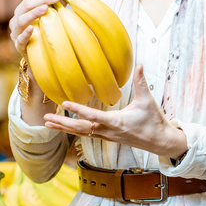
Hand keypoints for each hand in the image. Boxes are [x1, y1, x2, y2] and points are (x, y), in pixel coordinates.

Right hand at [9, 0, 61, 58]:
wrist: (38, 56)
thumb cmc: (44, 34)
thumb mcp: (48, 18)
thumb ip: (54, 7)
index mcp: (23, 10)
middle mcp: (17, 19)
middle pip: (26, 5)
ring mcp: (16, 32)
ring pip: (21, 20)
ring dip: (33, 13)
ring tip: (45, 8)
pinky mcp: (18, 45)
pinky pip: (20, 39)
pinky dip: (25, 33)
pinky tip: (31, 28)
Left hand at [42, 65, 188, 159]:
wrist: (159, 141)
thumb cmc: (154, 121)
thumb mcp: (148, 100)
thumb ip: (141, 82)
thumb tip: (139, 65)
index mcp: (117, 122)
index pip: (93, 116)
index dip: (79, 109)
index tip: (65, 103)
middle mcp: (109, 131)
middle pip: (81, 129)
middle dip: (62, 124)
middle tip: (45, 119)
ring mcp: (107, 136)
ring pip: (81, 133)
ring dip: (64, 128)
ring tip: (47, 124)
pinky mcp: (107, 137)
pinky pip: (86, 135)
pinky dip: (73, 131)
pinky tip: (63, 127)